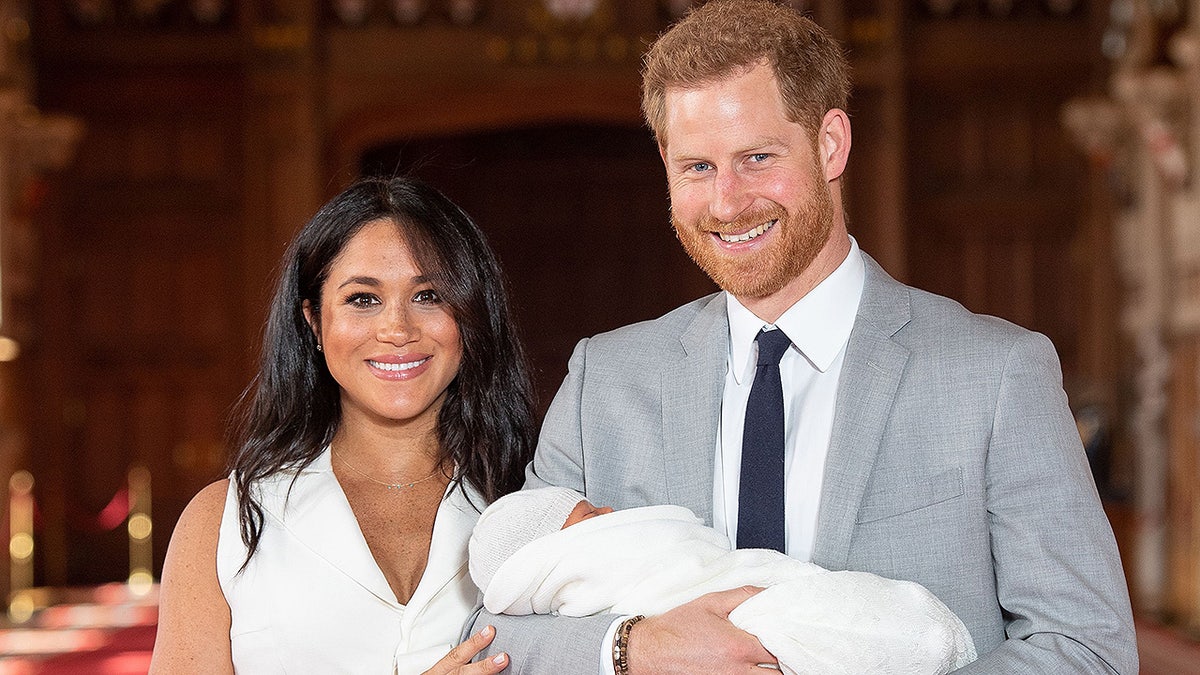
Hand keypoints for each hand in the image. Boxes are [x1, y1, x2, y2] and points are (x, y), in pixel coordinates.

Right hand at [422, 625, 508, 674]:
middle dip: (484, 666)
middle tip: (503, 658)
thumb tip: (477, 654)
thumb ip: (454, 664)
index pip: (455, 656)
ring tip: (501, 670)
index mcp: (436, 672)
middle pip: (462, 672)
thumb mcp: (436, 672)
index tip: (489, 632)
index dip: (473, 644)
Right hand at [627, 586, 776, 674]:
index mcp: (739, 647)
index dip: (785, 641)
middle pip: (777, 673)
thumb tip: (768, 592)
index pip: (779, 649)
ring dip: (768, 672)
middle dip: (782, 662)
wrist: (651, 650)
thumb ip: (744, 595)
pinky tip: (749, 668)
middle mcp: (737, 671)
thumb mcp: (712, 602)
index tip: (785, 634)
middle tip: (780, 651)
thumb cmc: (677, 628)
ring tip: (766, 662)